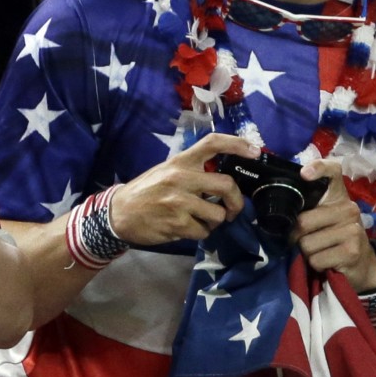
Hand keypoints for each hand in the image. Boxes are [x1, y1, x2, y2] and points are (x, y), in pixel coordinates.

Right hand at [106, 132, 252, 246]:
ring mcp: (179, 201)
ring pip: (217, 214)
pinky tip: (187, 228)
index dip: (237, 144)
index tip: (255, 151)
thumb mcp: (167, 171)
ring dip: (214, 221)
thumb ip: (193, 170)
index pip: (213, 143)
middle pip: (226, 185)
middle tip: (232, 210)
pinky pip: (203, 232)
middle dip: (236, 202)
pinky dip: (200, 233)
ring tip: (201, 220)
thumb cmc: (147, 191)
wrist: (119, 213)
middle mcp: (182, 177)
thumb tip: (224, 180)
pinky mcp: (177, 223)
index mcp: (181, 161)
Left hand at [295, 157, 375, 288]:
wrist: (363, 263)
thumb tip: (282, 213)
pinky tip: (328, 261)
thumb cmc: (336, 236)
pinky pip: (316, 260)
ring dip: (307, 253)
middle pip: (303, 221)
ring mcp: (352, 229)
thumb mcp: (325, 218)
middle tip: (306, 240)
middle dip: (296, 237)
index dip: (318, 168)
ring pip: (307, 244)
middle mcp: (349, 208)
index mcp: (339, 195)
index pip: (332, 171)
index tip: (304, 174)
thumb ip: (309, 208)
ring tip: (320, 251)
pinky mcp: (352, 251)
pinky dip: (316, 264)